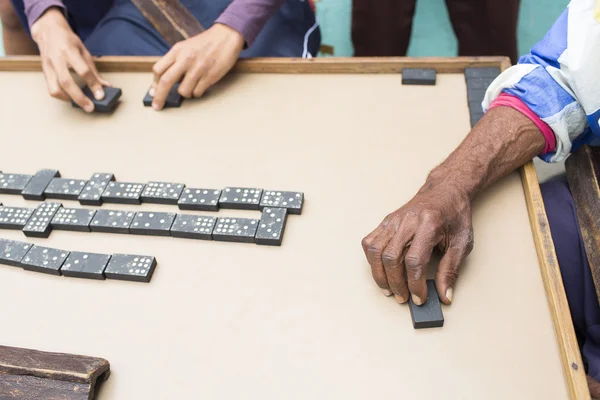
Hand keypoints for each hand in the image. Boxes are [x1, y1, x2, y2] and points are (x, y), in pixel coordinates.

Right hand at [31, 8, 108, 111]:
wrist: (48, 31)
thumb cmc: (68, 41)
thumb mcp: (84, 51)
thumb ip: (94, 70)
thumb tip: (106, 86)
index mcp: (70, 50)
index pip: (83, 70)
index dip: (93, 84)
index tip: (101, 95)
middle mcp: (57, 59)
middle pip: (67, 82)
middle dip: (80, 98)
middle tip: (90, 107)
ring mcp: (48, 66)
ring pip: (55, 88)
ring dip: (69, 99)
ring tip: (80, 104)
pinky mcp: (44, 72)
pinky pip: (51, 89)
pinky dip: (62, 96)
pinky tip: (70, 97)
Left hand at [150, 23, 243, 109]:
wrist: (225, 36)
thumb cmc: (205, 43)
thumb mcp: (185, 47)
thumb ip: (175, 61)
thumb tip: (165, 80)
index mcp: (177, 51)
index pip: (158, 70)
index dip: (154, 84)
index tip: (154, 92)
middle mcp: (186, 59)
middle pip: (166, 82)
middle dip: (159, 97)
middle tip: (157, 106)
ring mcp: (198, 68)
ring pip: (183, 91)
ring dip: (186, 94)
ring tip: (191, 87)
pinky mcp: (210, 76)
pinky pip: (197, 92)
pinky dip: (197, 93)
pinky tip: (200, 86)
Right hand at [361, 183, 473, 305]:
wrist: (446, 191)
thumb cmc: (454, 216)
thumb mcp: (462, 243)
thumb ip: (451, 270)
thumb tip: (444, 295)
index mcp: (429, 225)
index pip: (414, 261)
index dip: (415, 284)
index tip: (420, 298)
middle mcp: (407, 221)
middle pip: (392, 258)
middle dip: (396, 284)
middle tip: (404, 297)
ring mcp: (394, 220)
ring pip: (376, 251)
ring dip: (379, 275)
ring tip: (389, 289)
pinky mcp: (386, 221)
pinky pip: (370, 242)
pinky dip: (372, 260)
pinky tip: (381, 270)